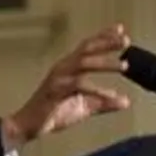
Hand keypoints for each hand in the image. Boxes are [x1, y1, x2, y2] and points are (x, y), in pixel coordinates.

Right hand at [1, 24, 131, 150]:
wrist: (30, 125)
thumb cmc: (53, 112)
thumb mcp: (84, 107)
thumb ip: (104, 102)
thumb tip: (126, 101)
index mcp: (69, 67)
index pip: (87, 46)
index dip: (103, 36)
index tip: (120, 30)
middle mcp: (63, 67)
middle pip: (87, 49)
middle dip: (107, 42)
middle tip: (126, 41)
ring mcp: (58, 78)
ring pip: (83, 63)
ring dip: (105, 62)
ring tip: (124, 65)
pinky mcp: (55, 90)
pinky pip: (78, 85)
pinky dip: (96, 89)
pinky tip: (110, 95)